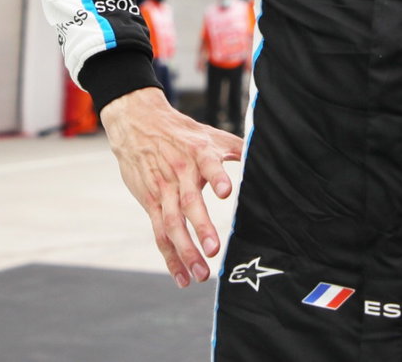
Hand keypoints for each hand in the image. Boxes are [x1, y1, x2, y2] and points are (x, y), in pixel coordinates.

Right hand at [100, 86, 242, 286]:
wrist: (138, 125)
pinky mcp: (151, 203)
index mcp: (198, 153)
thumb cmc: (182, 133)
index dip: (216, 177)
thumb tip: (264, 154)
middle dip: (201, 227)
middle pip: (188, 202)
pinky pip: (160, 234)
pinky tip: (182, 276)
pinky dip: (170, 257)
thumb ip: (237, 148)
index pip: (208, 164)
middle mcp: (179, 173)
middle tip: (214, 250)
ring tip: (200, 273)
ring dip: (185, 250)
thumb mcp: (210, 135)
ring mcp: (162, 190)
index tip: (226, 191)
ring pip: (172, 224)